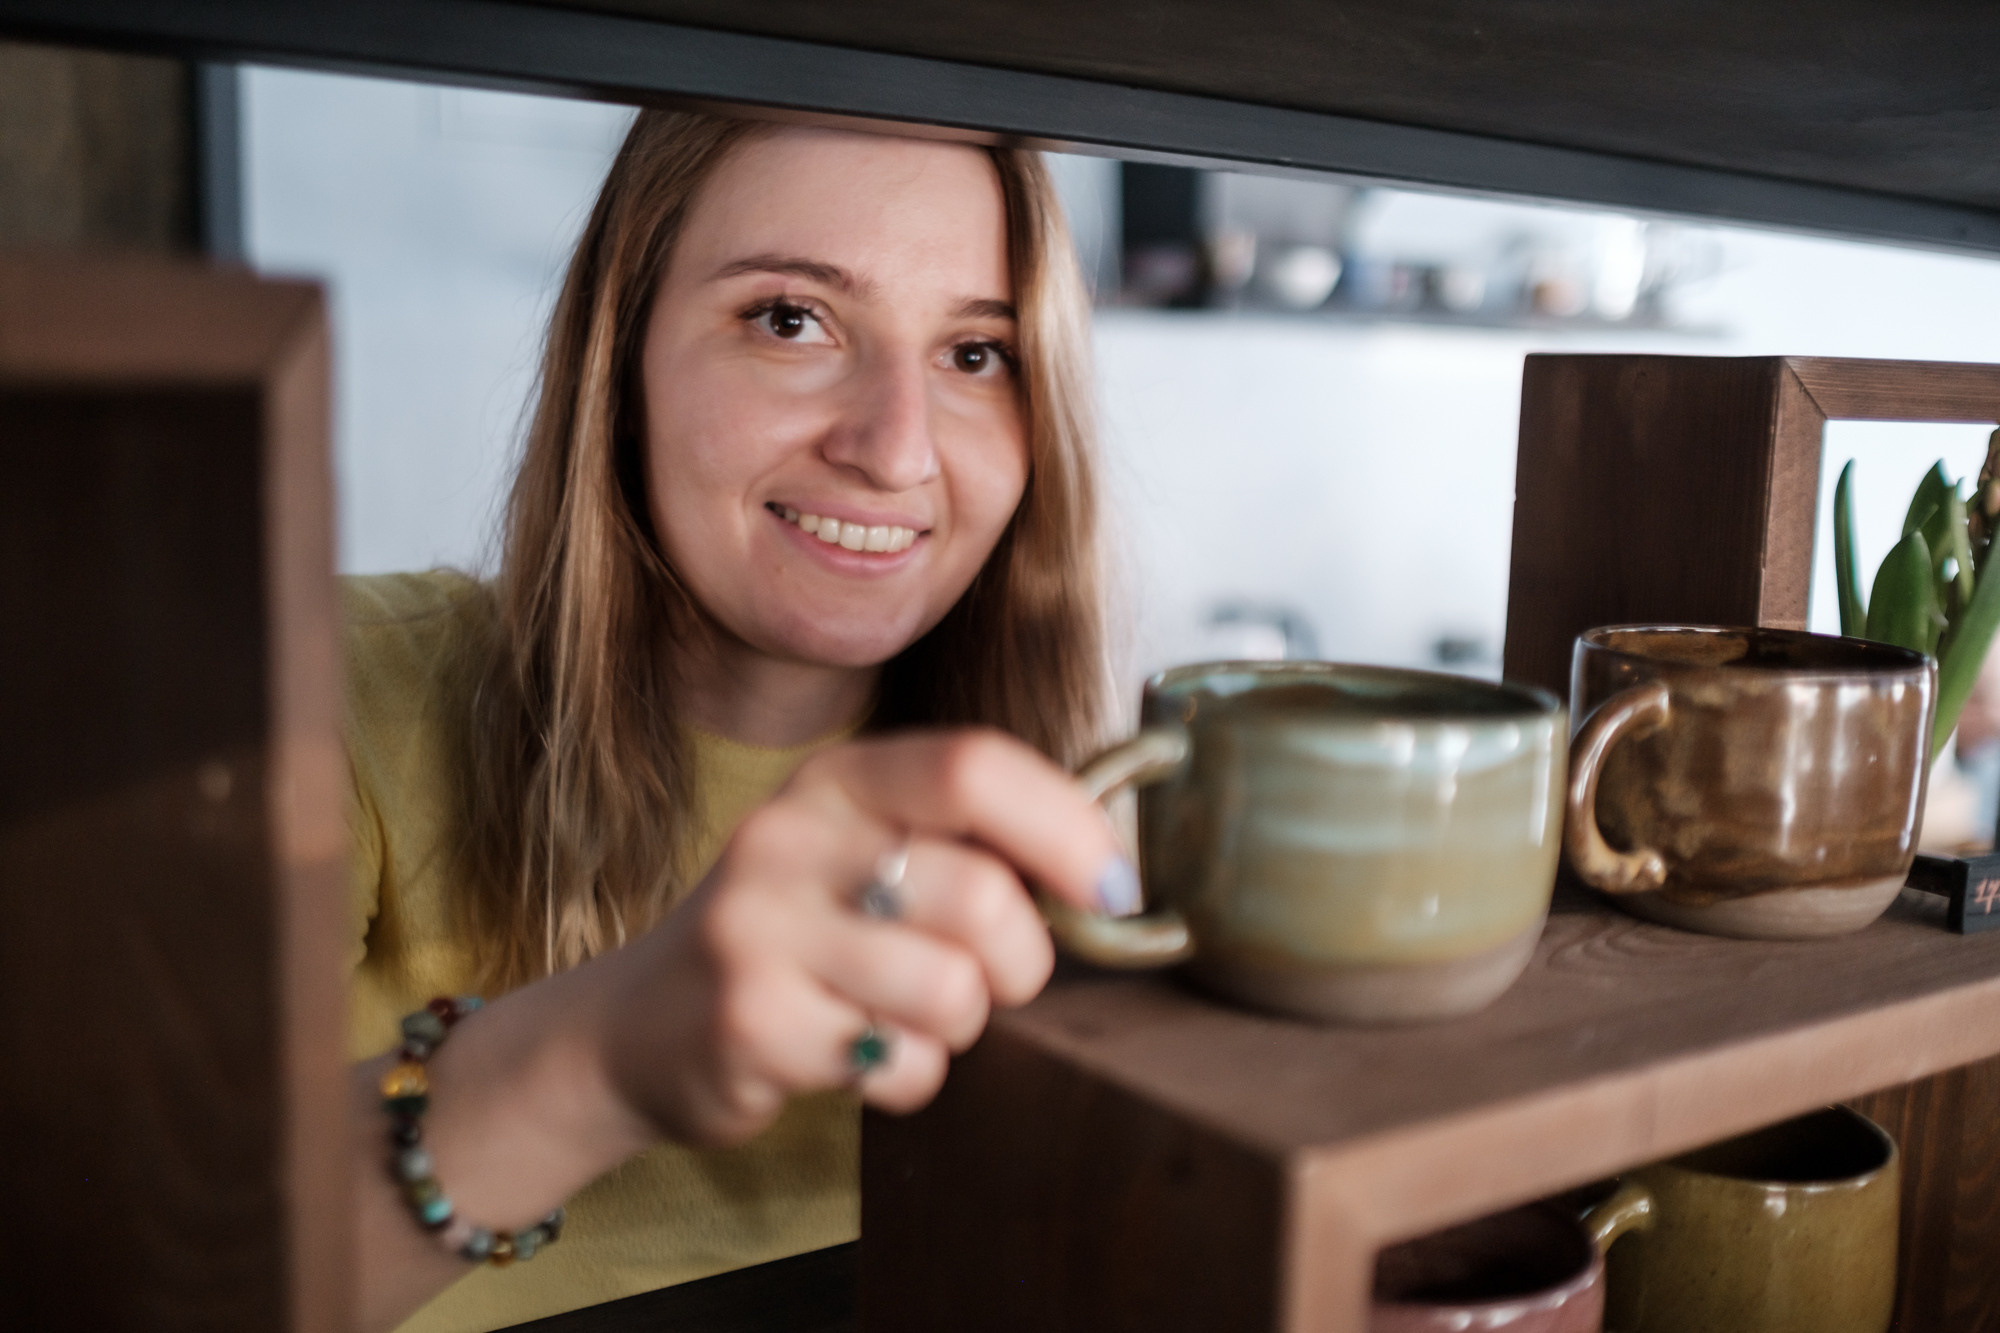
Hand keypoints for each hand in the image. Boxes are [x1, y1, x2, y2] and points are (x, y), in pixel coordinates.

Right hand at [595, 727, 1127, 1146]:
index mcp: (837, 782)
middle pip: (982, 894)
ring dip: (960, 1025)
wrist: (638, 1028)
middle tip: (995, 980)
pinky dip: (910, 1076)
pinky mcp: (751, 1025)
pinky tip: (860, 1055)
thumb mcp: (860, 854)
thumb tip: (1105, 869)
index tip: (1112, 887)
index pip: (975, 768)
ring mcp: (761, 931)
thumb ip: (966, 844)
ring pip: (951, 990)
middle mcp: (789, 840)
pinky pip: (902, 1064)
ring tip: (911, 1017)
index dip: (1066, 828)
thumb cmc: (794, 936)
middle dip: (1022, 960)